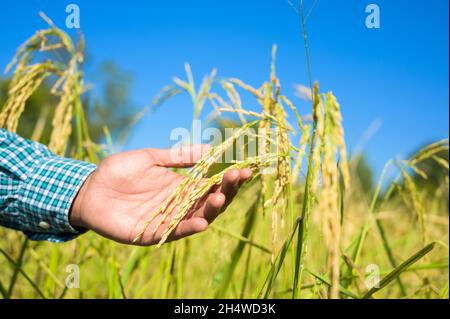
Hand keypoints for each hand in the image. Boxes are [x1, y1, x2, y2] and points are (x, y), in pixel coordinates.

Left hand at [70, 145, 251, 245]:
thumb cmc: (118, 171)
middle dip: (227, 190)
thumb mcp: (151, 158)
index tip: (244, 166)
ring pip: (198, 217)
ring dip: (212, 209)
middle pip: (210, 201)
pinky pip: (175, 232)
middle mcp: (179, 204)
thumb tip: (209, 148)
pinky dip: (189, 228)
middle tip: (239, 176)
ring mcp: (168, 219)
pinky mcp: (153, 233)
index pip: (211, 183)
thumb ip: (178, 156)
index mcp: (181, 186)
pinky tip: (202, 221)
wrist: (88, 189)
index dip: (228, 177)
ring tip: (222, 195)